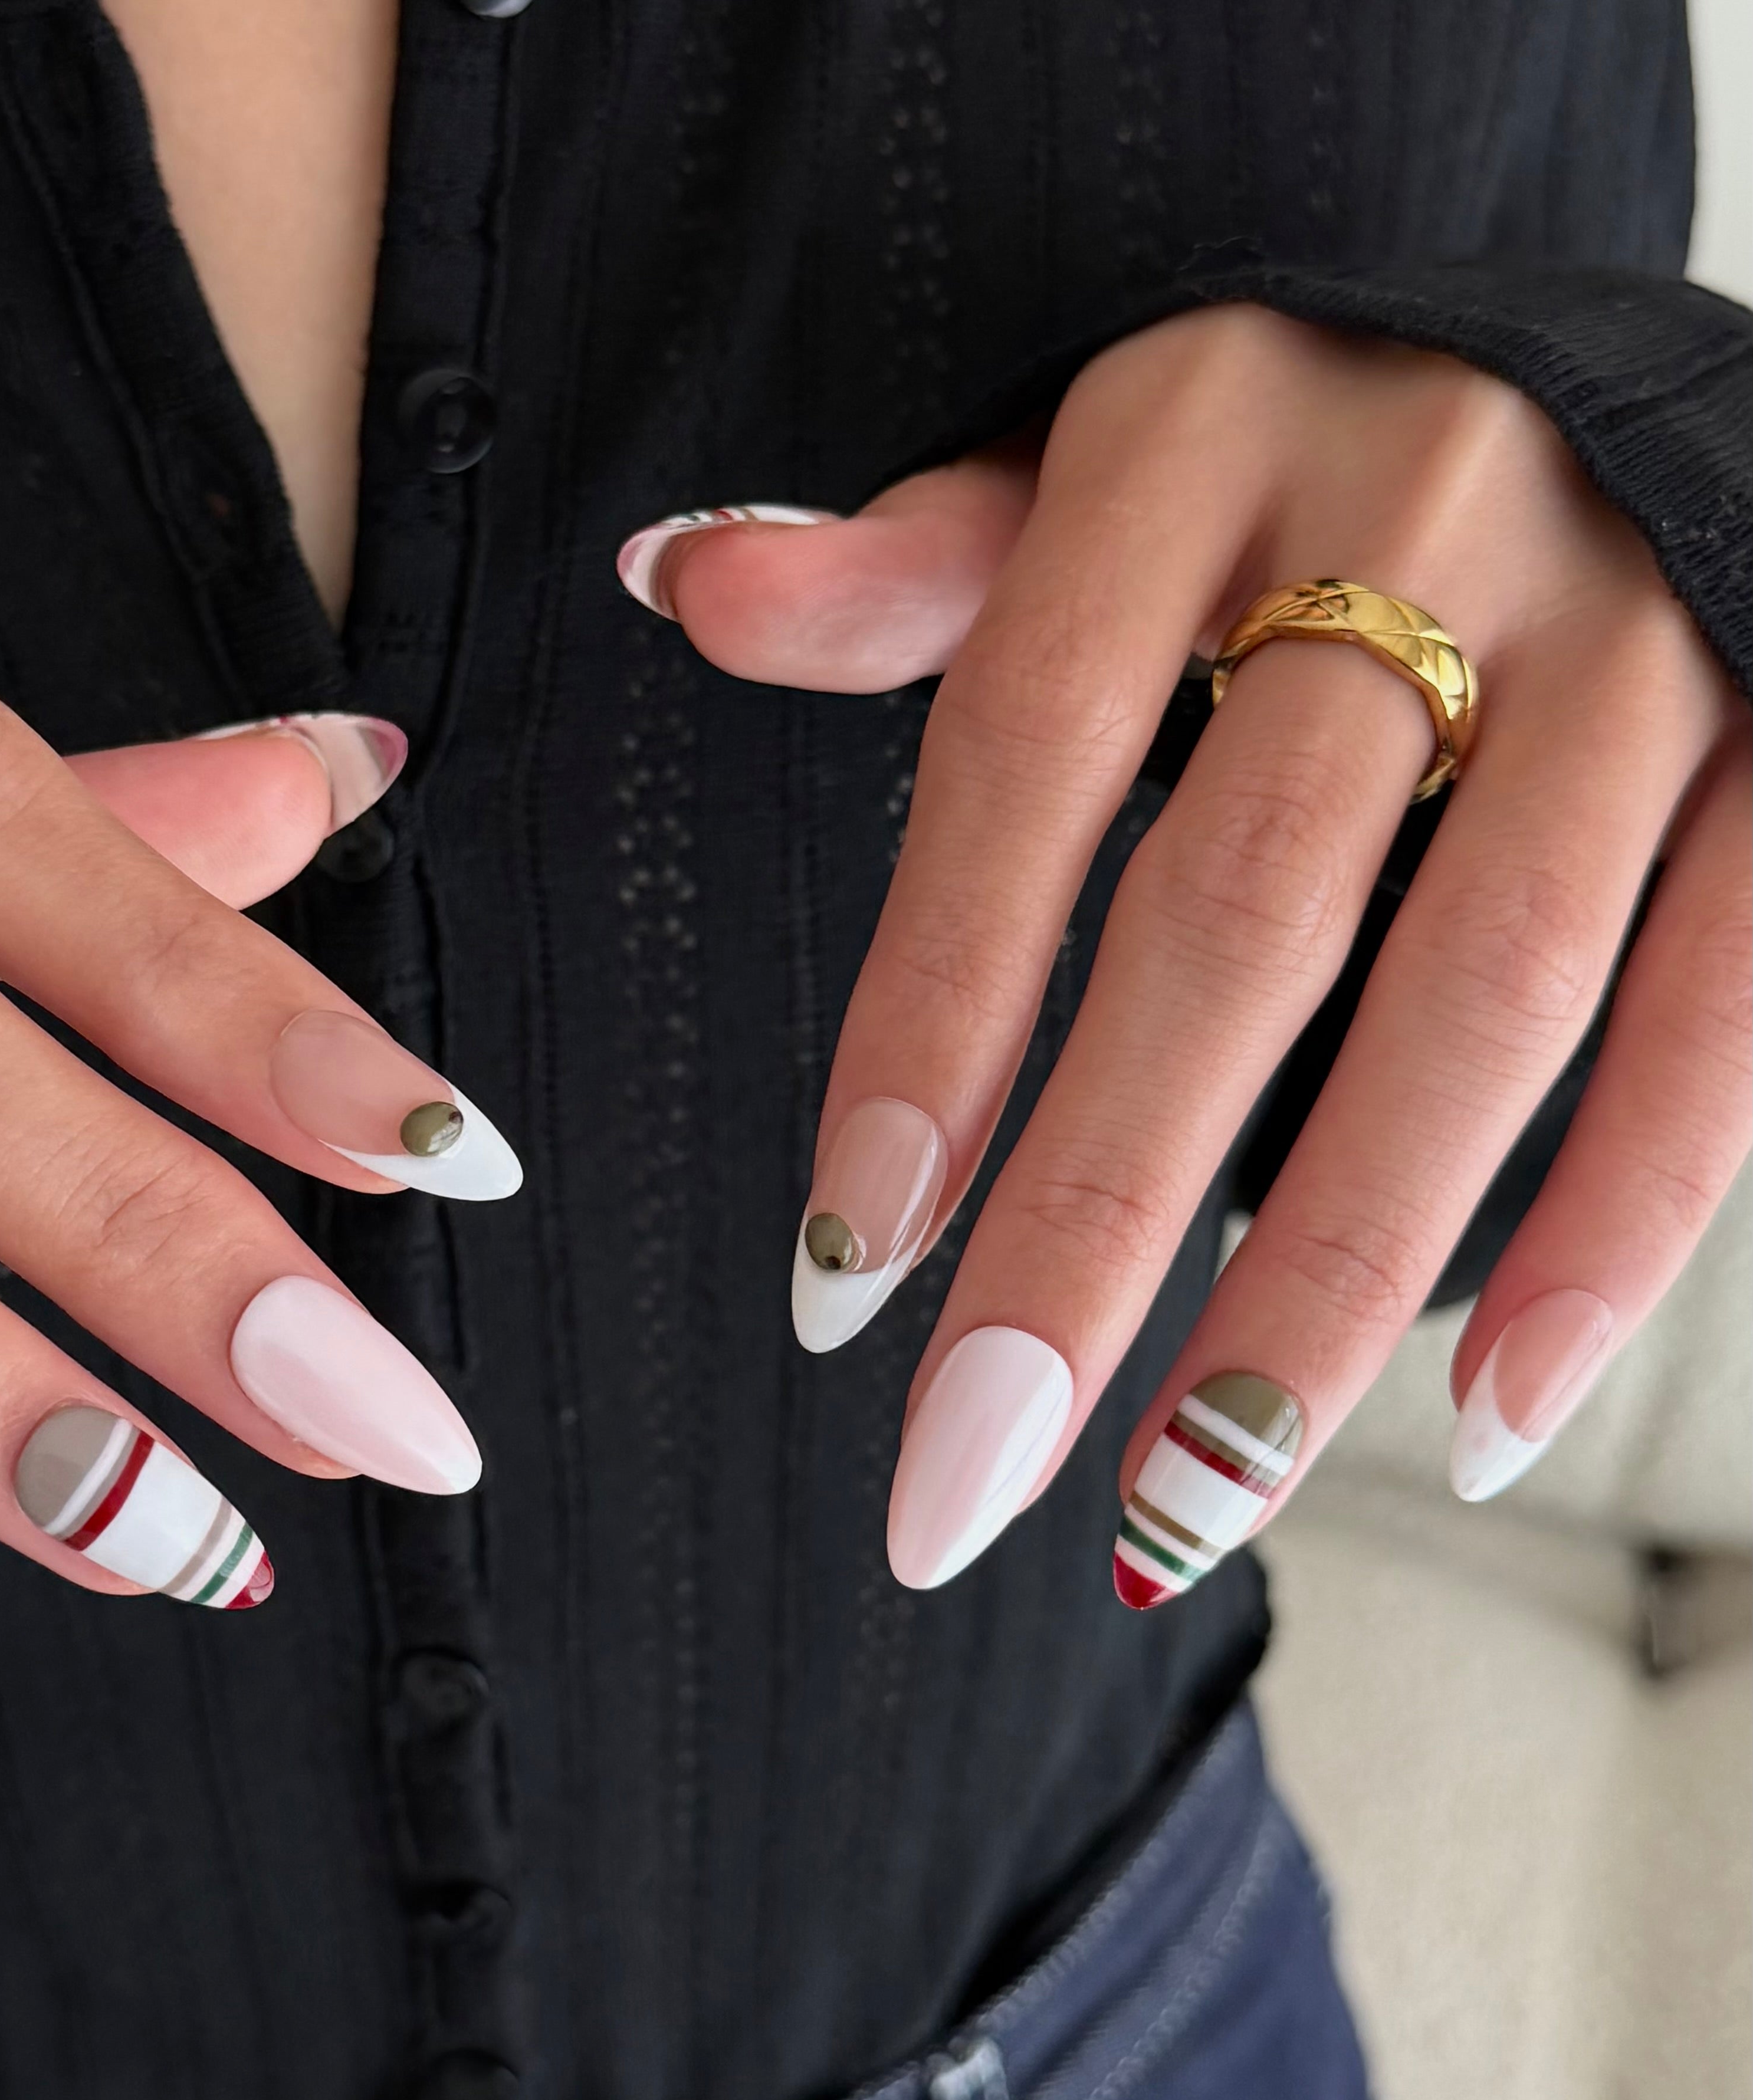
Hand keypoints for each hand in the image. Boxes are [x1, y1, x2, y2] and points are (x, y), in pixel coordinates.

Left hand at [624, 306, 1749, 1600]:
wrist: (1597, 364)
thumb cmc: (1287, 449)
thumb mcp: (1086, 461)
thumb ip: (910, 569)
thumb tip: (687, 582)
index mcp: (1196, 446)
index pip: (1022, 762)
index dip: (929, 1025)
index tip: (842, 1271)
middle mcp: (1426, 516)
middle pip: (1239, 923)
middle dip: (1094, 1225)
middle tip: (965, 1474)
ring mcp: (1639, 636)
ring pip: (1482, 999)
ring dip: (1328, 1281)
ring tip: (1184, 1499)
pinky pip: (1727, 1013)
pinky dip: (1617, 1229)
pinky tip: (1478, 1426)